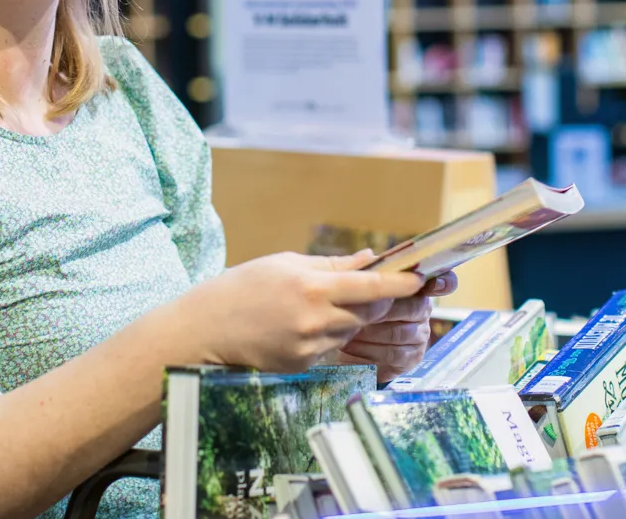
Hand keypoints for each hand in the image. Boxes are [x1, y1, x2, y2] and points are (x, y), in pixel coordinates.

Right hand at [174, 251, 425, 374]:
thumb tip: (369, 260)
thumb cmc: (241, 289)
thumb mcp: (285, 264)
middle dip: (377, 299)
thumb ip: (331, 265)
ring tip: (318, 305)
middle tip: (372, 287)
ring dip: (350, 317)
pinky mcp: (305, 366)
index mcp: (313, 287)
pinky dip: (329, 334)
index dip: (402, 283)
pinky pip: (333, 348)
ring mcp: (311, 347)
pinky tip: (300, 325)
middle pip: (370, 311)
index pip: (372, 285)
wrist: (204, 331)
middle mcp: (316, 320)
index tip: (420, 278)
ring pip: (352, 330)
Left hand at [337, 270, 457, 383]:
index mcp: (413, 286)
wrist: (339, 341)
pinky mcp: (411, 358)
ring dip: (373, 332)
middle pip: (416, 308)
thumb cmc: (348, 306)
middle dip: (385, 310)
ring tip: (348, 330)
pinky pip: (396, 354)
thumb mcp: (348, 283)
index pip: (443, 280)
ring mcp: (419, 335)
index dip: (443, 281)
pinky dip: (372, 351)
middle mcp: (422, 309)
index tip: (432, 284)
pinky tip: (352, 347)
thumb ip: (359, 270)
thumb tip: (369, 255)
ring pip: (402, 332)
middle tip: (359, 311)